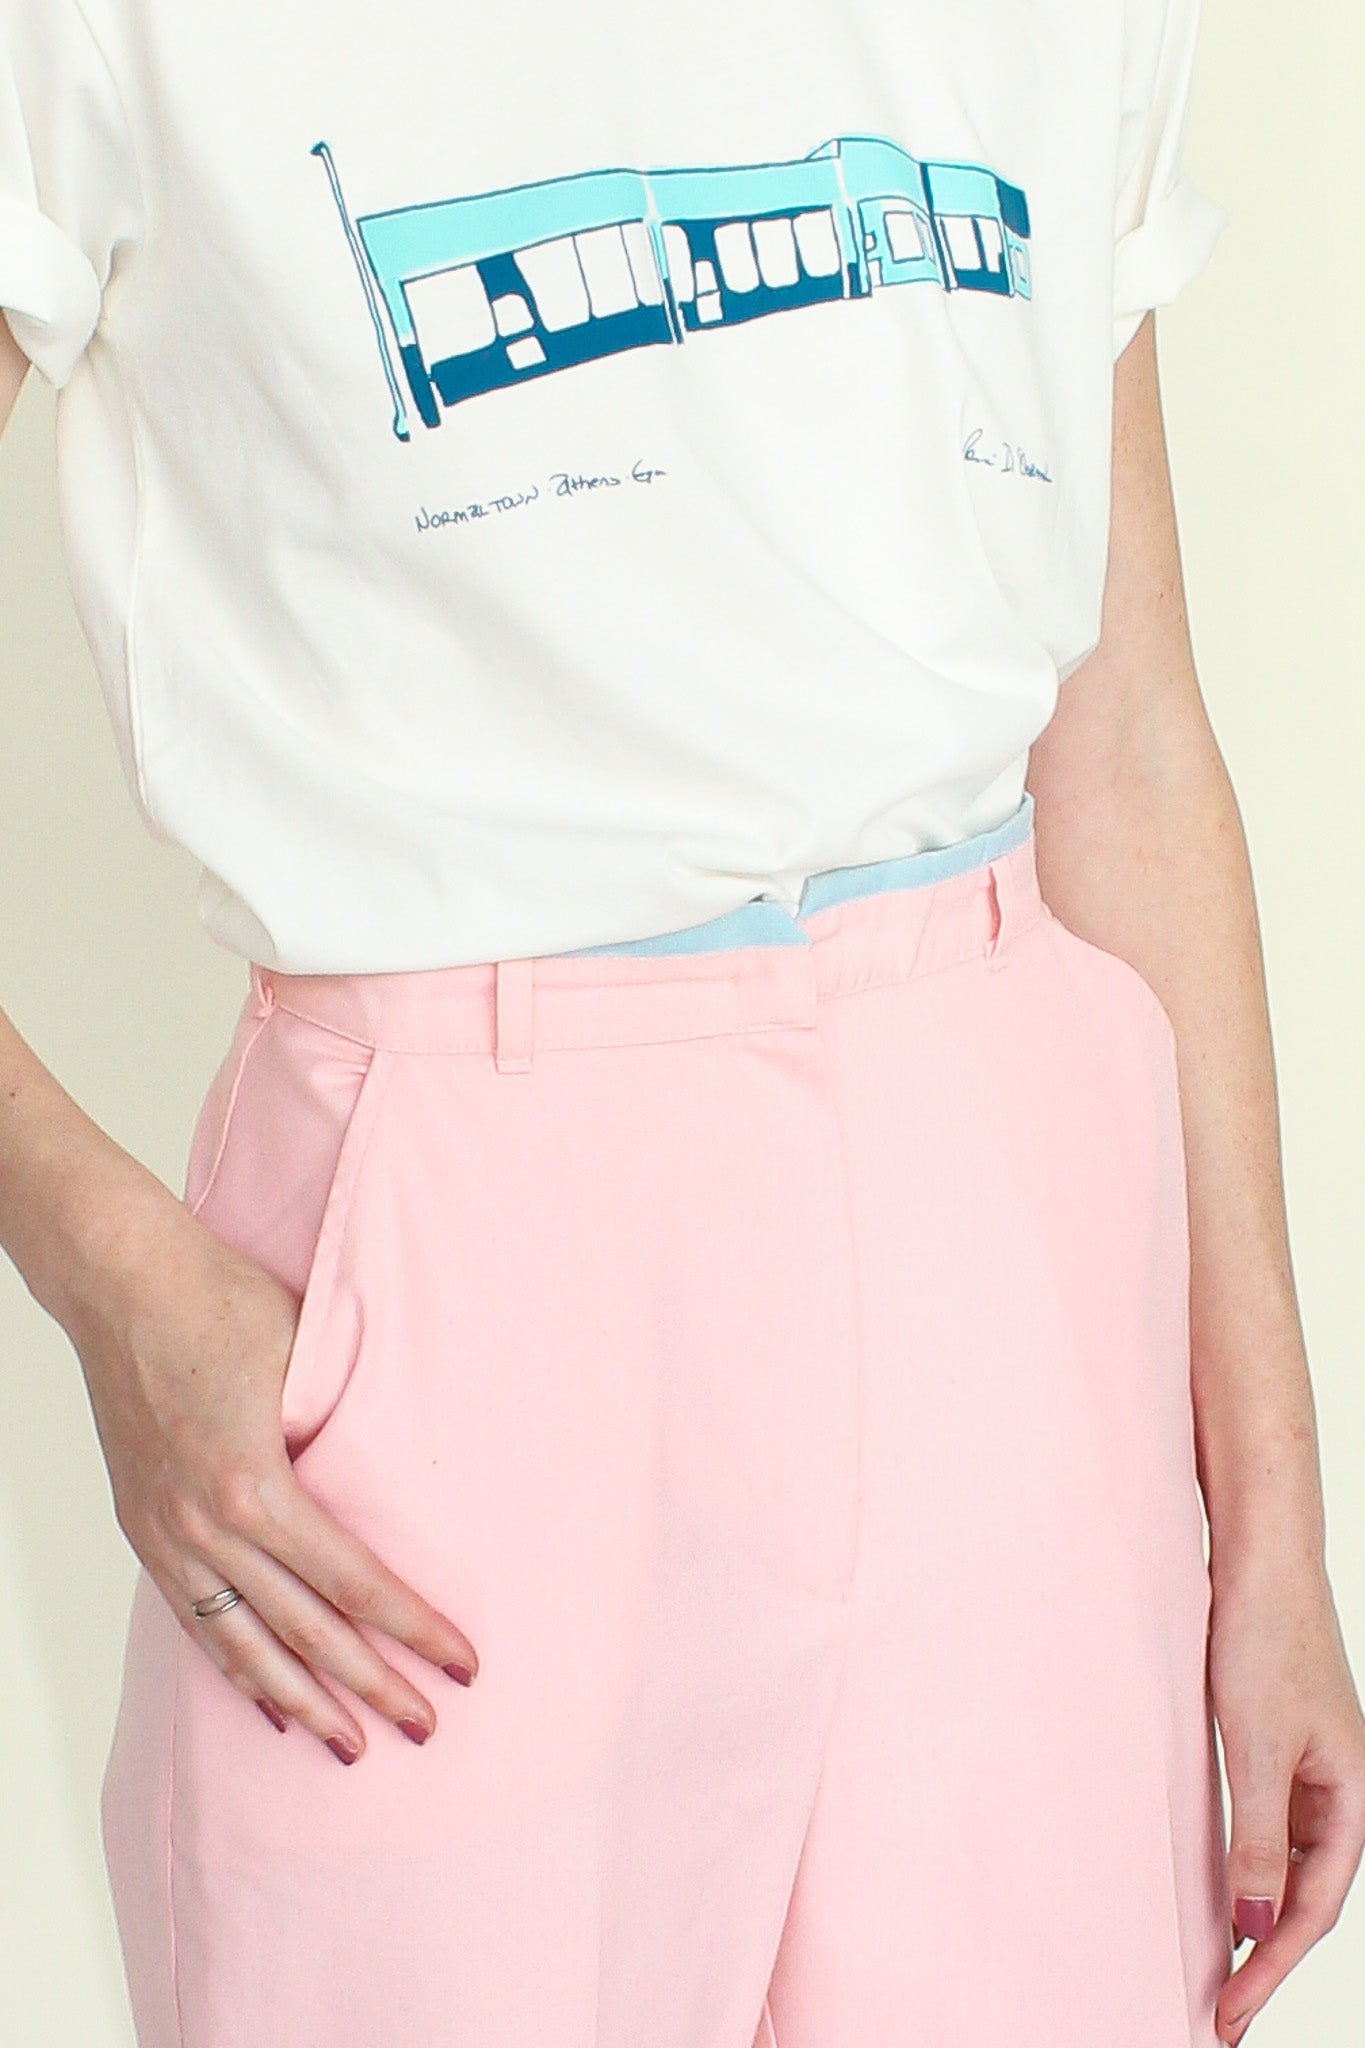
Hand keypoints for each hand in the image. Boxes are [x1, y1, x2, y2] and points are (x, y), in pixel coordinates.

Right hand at [68, 1183, 478, 1762]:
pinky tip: (267, 1701)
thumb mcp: (309, 1356)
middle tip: (425, 1729)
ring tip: (350, 1746)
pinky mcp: (146, 1530)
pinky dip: (236, 1669)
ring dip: (303, 1702)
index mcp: (256, 1486)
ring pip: (245, 1646)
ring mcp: (169, 1536)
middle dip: (372, 1687)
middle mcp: (207, 1527)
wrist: (123, 1283)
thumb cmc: (220, 1302)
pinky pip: (196, 1621)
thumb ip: (348, 1425)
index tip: (462, 1663)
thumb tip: (409, 1470)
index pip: (354, 1582)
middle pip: (306, 1631)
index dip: (413, 1628)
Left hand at [1209, 1544, 1364, 2041]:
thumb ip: (1257, 1836)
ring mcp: (1306, 1767)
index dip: (1273, 1968)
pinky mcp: (1274, 1743)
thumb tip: (1256, 1925)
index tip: (1229, 2014)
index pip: (1313, 1907)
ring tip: (1216, 1969)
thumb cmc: (1266, 1639)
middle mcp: (1335, 1790)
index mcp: (1349, 1798)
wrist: (1261, 1559)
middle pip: (1306, 1896)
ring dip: (1255, 1916)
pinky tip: (1216, 1886)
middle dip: (1267, 1959)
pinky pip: (1264, 1822)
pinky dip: (1242, 1862)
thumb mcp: (1257, 1746)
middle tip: (1220, 2014)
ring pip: (1285, 1863)